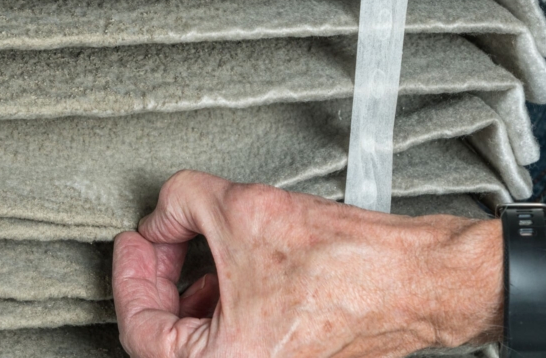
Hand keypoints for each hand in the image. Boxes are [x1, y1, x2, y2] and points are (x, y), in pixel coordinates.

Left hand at [113, 170, 502, 357]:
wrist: (416, 278)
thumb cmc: (347, 264)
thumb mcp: (241, 208)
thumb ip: (180, 202)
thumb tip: (162, 215)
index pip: (140, 328)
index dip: (128, 275)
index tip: (134, 241)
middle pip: (165, 336)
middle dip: (157, 279)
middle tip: (156, 240)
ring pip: (197, 337)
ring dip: (187, 289)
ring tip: (191, 247)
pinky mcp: (285, 357)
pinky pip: (231, 337)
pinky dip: (220, 301)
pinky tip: (229, 267)